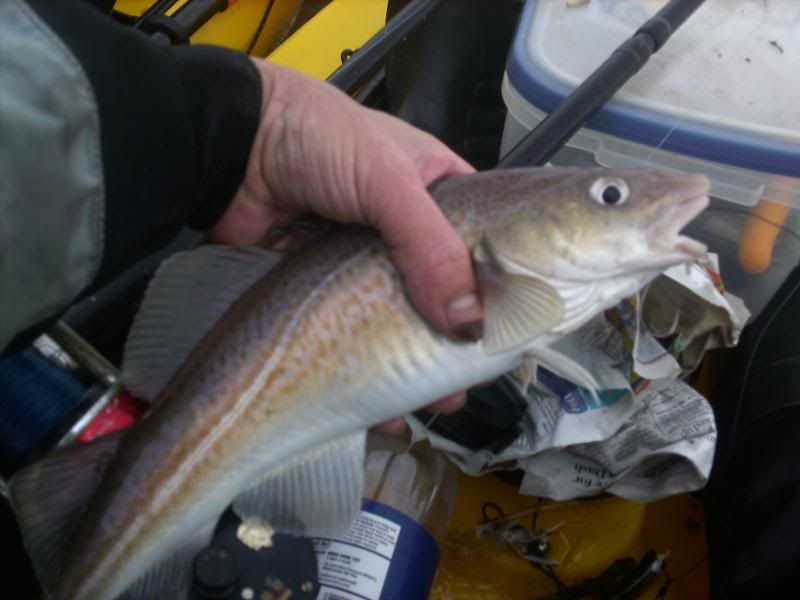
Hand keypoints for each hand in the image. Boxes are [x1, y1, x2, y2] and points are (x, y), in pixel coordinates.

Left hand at [210, 60, 482, 431]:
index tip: (515, 332)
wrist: (230, 147)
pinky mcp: (329, 286)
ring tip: (437, 402)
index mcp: (439, 189)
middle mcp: (410, 227)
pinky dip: (371, 369)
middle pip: (448, 292)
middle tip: (471, 379)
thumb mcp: (387, 181)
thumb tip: (470, 323)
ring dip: (420, 363)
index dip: (504, 287)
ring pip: (405, 320)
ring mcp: (369, 261)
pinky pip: (358, 335)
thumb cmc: (317, 139)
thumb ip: (431, 247)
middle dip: (460, 339)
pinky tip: (385, 408)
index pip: (488, 243)